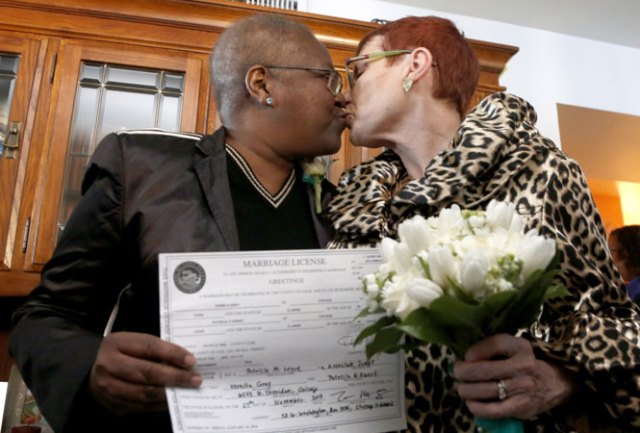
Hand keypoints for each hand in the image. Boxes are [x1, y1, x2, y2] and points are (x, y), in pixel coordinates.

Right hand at [89, 332, 201, 413]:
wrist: (94, 370)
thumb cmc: (123, 353)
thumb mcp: (134, 343)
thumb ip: (156, 350)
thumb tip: (185, 362)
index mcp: (116, 343)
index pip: (149, 347)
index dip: (172, 354)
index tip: (191, 361)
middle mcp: (108, 364)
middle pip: (147, 372)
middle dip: (175, 377)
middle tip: (195, 379)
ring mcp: (107, 387)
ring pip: (144, 393)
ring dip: (169, 393)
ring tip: (187, 390)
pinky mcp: (112, 404)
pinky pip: (140, 406)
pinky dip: (160, 404)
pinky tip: (173, 400)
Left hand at [453, 334, 575, 419]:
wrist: (551, 384)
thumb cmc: (521, 363)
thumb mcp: (512, 347)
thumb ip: (491, 348)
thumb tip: (463, 358)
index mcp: (520, 347)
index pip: (495, 344)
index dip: (475, 351)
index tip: (466, 356)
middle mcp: (524, 366)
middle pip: (484, 369)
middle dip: (463, 372)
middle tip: (456, 373)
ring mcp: (523, 388)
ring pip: (485, 390)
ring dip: (466, 390)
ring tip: (462, 388)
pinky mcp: (520, 407)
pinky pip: (492, 410)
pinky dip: (476, 407)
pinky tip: (471, 403)